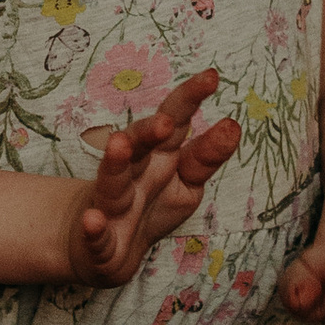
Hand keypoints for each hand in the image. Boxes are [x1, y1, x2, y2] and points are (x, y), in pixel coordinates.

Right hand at [58, 70, 242, 288]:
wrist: (102, 246)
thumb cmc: (149, 205)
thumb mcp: (186, 181)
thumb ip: (206, 156)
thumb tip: (232, 127)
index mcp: (157, 155)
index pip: (173, 120)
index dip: (190, 99)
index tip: (212, 77)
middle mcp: (131, 173)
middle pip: (137, 146)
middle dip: (147, 132)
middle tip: (166, 122)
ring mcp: (111, 205)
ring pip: (112, 183)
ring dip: (114, 164)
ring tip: (118, 145)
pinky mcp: (98, 240)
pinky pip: (95, 234)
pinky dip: (92, 228)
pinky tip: (92, 221)